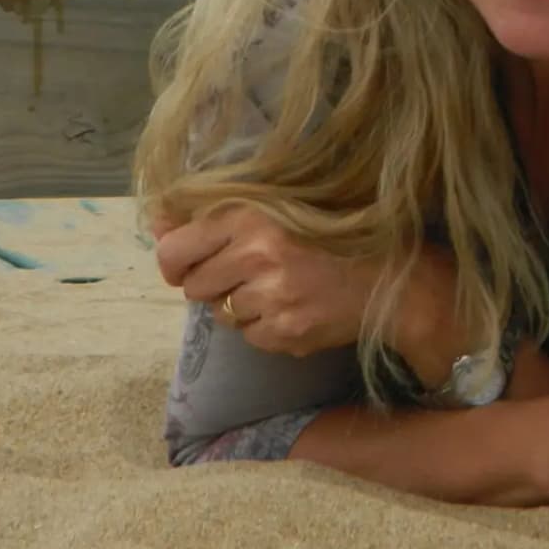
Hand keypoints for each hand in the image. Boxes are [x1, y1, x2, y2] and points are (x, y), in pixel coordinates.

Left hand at [152, 205, 380, 358]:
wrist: (392, 279)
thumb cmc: (333, 238)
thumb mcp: (275, 212)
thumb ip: (214, 218)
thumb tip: (156, 220)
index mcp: (252, 217)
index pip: (174, 249)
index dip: (175, 261)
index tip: (188, 265)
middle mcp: (258, 254)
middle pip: (194, 287)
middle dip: (215, 284)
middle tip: (252, 274)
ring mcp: (272, 297)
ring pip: (222, 314)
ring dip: (243, 306)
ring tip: (282, 289)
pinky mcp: (285, 331)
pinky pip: (250, 336)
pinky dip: (266, 327)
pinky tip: (296, 308)